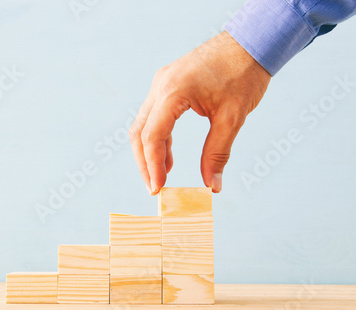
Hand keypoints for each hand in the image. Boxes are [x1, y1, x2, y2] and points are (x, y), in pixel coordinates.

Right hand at [129, 31, 270, 193]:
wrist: (250, 41)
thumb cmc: (243, 73)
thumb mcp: (232, 117)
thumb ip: (218, 152)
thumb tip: (212, 185)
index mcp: (173, 92)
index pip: (152, 136)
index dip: (152, 165)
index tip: (158, 188)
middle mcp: (160, 85)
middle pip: (139, 132)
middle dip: (144, 162)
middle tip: (154, 187)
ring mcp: (162, 83)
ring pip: (143, 124)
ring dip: (149, 151)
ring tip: (161, 175)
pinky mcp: (168, 84)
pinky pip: (155, 115)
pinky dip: (159, 137)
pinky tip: (168, 156)